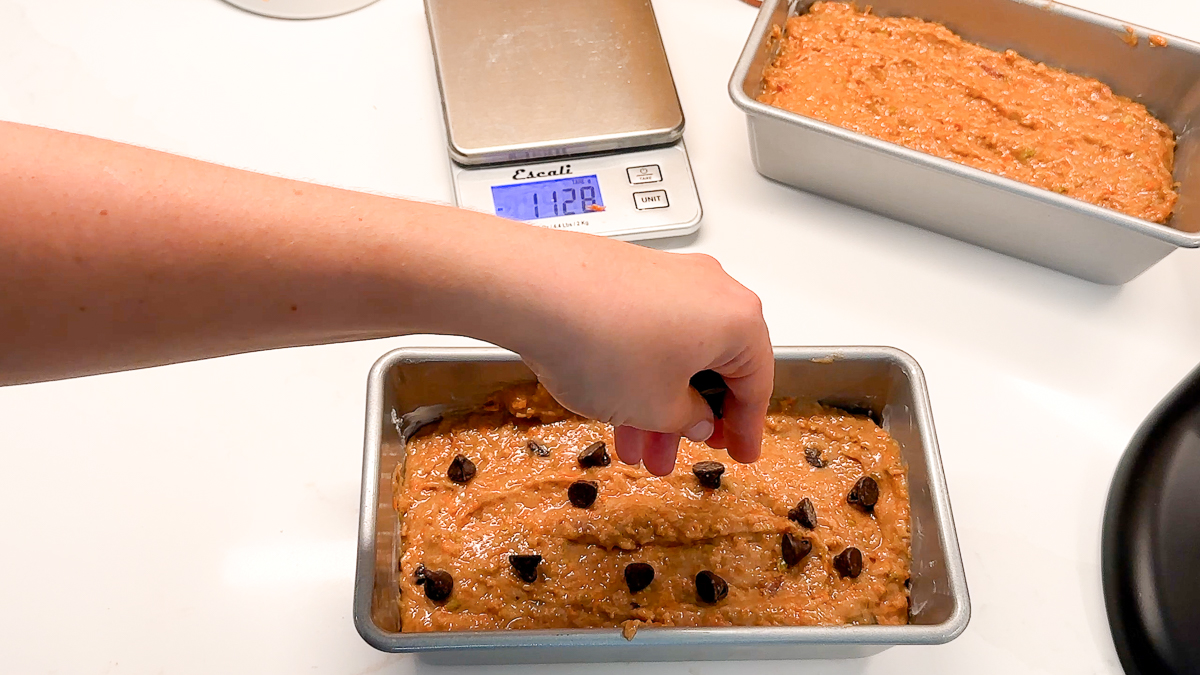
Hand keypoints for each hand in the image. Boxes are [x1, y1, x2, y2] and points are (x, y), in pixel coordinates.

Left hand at [506, 233, 772, 475]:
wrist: (534, 291)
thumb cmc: (603, 341)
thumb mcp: (657, 407)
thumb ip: (687, 419)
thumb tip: (695, 417)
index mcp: (737, 319)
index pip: (756, 383)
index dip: (746, 428)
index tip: (741, 451)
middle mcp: (709, 289)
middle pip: (712, 367)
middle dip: (690, 421)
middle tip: (678, 454)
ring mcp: (666, 278)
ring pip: (674, 354)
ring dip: (657, 404)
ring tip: (633, 445)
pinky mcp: (628, 276)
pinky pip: (646, 334)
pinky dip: (637, 373)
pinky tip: (612, 406)